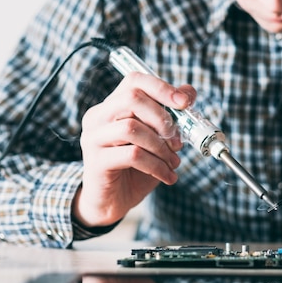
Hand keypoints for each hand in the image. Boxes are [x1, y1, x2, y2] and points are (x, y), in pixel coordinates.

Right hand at [75, 71, 195, 226]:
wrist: (114, 201)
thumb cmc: (135, 168)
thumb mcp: (156, 139)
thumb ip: (169, 116)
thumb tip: (188, 92)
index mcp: (111, 106)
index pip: (134, 81)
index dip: (161, 87)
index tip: (184, 102)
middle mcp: (98, 117)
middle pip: (131, 98)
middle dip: (162, 118)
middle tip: (178, 140)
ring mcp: (93, 138)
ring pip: (131, 127)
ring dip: (161, 146)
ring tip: (173, 162)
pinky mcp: (95, 161)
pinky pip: (132, 155)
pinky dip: (156, 165)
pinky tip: (166, 175)